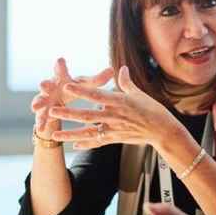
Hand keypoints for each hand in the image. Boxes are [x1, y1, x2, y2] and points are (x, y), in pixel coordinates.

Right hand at [30, 57, 113, 138]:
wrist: (59, 103)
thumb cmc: (73, 90)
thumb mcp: (85, 85)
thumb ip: (97, 80)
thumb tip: (113, 69)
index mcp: (62, 79)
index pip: (61, 71)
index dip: (60, 66)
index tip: (60, 60)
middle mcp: (51, 88)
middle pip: (47, 84)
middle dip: (45, 84)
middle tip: (43, 84)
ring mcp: (45, 100)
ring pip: (40, 100)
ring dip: (38, 103)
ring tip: (36, 106)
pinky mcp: (43, 113)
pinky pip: (41, 118)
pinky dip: (41, 122)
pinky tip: (42, 127)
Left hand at [48, 66, 185, 150]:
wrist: (163, 130)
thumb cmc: (153, 110)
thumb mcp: (139, 93)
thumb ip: (126, 82)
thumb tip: (121, 68)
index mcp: (119, 101)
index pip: (96, 95)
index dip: (81, 91)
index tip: (67, 86)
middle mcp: (115, 116)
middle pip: (87, 115)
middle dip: (68, 114)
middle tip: (52, 111)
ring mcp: (115, 129)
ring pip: (89, 132)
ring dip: (71, 134)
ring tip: (55, 134)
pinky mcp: (116, 139)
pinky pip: (99, 142)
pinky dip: (86, 144)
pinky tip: (74, 145)